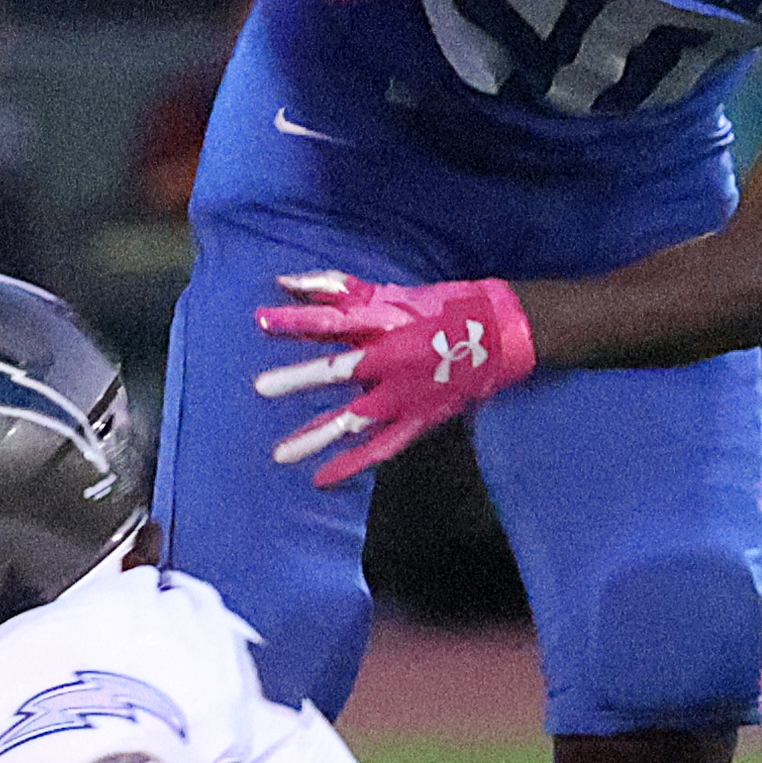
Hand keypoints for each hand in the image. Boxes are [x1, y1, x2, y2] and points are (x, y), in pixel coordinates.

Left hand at [252, 272, 535, 485]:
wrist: (500, 337)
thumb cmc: (444, 308)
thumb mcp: (392, 293)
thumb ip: (338, 290)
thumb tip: (285, 283)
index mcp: (387, 323)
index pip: (333, 320)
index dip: (297, 320)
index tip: (261, 321)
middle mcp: (393, 361)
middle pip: (340, 370)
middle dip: (300, 379)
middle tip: (262, 388)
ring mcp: (406, 396)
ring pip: (355, 419)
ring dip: (317, 436)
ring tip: (280, 455)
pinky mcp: (418, 420)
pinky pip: (381, 448)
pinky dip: (352, 464)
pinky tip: (322, 479)